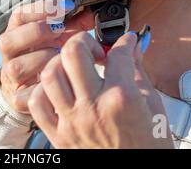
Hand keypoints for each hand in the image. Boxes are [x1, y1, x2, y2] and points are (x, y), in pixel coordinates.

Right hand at [0, 0, 95, 113]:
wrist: (32, 88)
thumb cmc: (48, 55)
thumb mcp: (57, 37)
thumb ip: (71, 24)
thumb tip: (90, 14)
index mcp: (15, 33)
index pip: (18, 16)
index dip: (40, 9)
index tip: (65, 8)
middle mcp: (9, 54)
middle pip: (7, 41)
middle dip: (37, 32)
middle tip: (60, 30)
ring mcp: (11, 77)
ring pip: (16, 67)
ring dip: (42, 59)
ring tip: (60, 56)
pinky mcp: (17, 99)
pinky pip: (26, 95)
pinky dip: (44, 88)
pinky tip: (59, 80)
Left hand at [28, 31, 173, 148]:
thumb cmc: (148, 149)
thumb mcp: (153, 108)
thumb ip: (138, 72)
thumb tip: (132, 48)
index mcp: (121, 100)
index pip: (117, 54)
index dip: (124, 42)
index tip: (125, 42)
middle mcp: (92, 108)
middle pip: (73, 53)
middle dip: (84, 41)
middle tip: (94, 50)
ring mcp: (72, 123)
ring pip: (50, 74)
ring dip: (60, 63)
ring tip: (74, 68)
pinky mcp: (58, 136)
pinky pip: (37, 103)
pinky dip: (44, 91)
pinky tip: (59, 90)